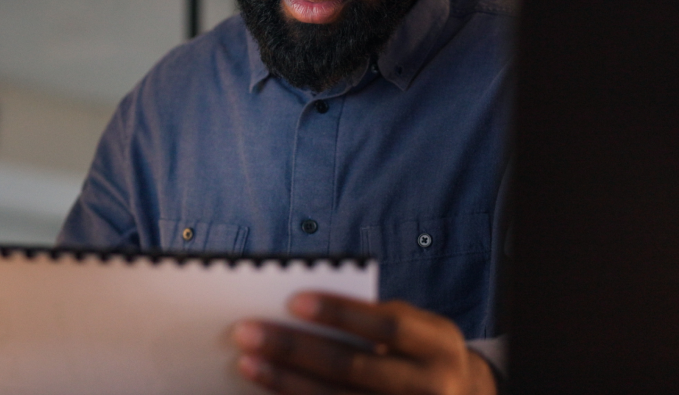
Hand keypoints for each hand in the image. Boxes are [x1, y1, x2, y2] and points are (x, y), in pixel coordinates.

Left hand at [232, 292, 495, 394]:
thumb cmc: (418, 354)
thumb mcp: (415, 330)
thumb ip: (372, 320)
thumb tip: (297, 310)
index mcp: (439, 347)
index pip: (389, 326)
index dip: (341, 312)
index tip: (292, 301)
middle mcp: (432, 388)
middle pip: (353, 367)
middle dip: (295, 348)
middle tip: (247, 331)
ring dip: (286, 382)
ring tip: (248, 363)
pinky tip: (267, 393)